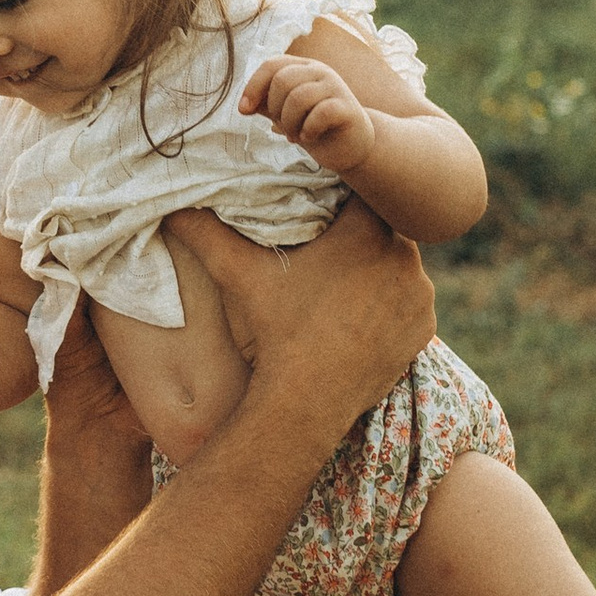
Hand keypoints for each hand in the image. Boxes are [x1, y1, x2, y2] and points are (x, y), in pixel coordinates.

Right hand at [161, 200, 432, 422]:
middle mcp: (404, 257)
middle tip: (327, 249)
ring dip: (377, 269)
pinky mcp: (424, 329)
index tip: (319, 206)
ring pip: (398, 265)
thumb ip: (206, 231)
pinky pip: (409, 303)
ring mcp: (419, 296)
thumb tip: (172, 202)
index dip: (340, 196)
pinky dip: (390, 305)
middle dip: (357, 235)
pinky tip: (362, 314)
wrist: (305, 403)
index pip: (361, 192)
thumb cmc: (273, 331)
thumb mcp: (238, 275)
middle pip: (382, 228)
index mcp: (365, 231)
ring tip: (343, 285)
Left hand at [240, 51, 374, 174]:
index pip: (272, 65)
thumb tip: (244, 106)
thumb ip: (266, 104)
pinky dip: (308, 129)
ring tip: (295, 135)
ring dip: (290, 122)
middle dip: (275, 109)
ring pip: (299, 97)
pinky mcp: (347, 107)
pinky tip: (309, 137)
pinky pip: (321, 113)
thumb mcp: (284, 114)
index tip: (244, 111)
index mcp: (303, 68)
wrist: (350, 146)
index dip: (253, 87)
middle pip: (282, 80)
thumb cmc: (314, 127)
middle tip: (283, 127)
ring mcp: (336, 87)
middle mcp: (320, 71)